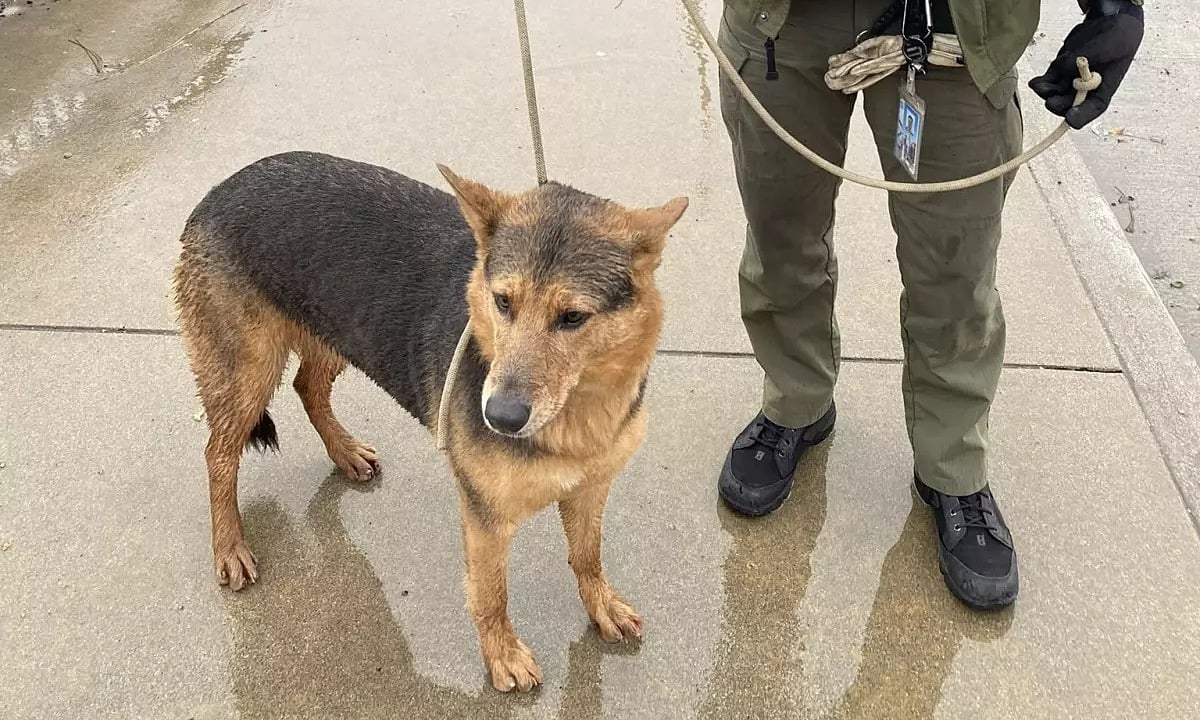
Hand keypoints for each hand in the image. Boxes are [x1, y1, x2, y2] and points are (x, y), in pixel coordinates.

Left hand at [1029, 0, 1143, 128]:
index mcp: (1104, 89)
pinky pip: (1047, 82)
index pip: (1093, 108)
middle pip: (1068, 106)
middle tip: (1051, 101)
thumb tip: (1062, 67)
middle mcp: (1086, 90)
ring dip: (1046, 93)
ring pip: (1054, 95)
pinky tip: (1035, 82)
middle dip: (1058, 105)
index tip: (1071, 117)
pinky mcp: (1059, 71)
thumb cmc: (1115, 38)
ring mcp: (1070, 81)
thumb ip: (1085, 59)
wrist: (1108, 22)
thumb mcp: (1108, 46)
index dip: (1081, 116)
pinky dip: (1040, 84)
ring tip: (1040, 86)